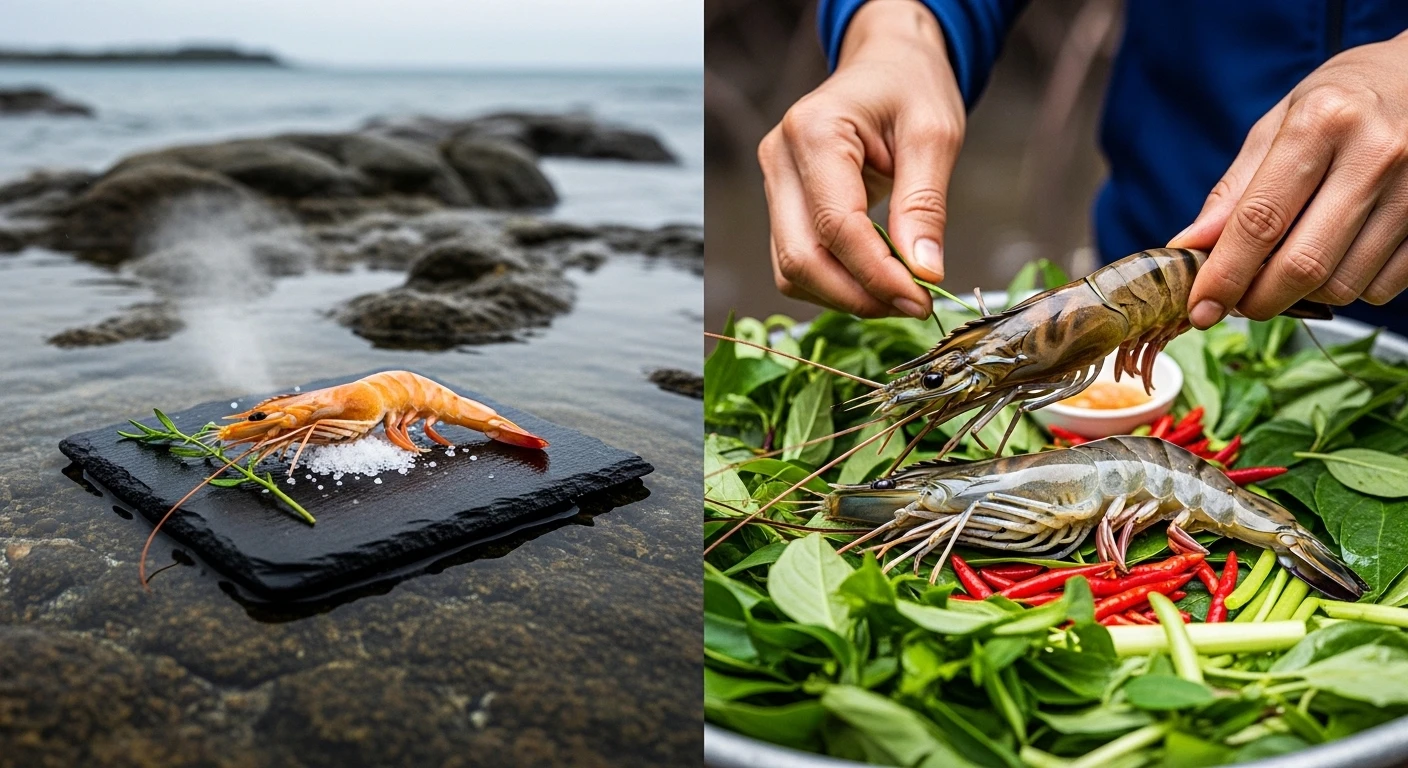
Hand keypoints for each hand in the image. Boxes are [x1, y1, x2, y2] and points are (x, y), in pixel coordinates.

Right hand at [757, 0, 964, 317]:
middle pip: (800, 257)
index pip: (836, 225)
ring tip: (898, 294)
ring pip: (791, 269)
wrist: (886, 63)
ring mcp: (773, 182)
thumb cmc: (911, 86)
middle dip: (857, 295)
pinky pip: (796, 260)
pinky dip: (834, 282)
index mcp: (814, 131)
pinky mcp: (781, 202)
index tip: (921, 299)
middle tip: (913, 306)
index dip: (877, 274)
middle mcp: (779, 158)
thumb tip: (923, 272)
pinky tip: (875, 278)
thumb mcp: (934, 134)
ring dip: (844, 295)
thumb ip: (924, 204)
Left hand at [1171, 32, 1407, 327]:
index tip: (1200, 307)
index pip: (1261, 220)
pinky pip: (1382, 288)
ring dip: (1303, 296)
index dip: (1225, 274)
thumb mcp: (1280, 123)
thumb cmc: (1343, 99)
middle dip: (1259, 300)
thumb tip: (1190, 247)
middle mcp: (1376, 155)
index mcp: (1324, 123)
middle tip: (1238, 301)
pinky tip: (1336, 258)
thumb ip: (1234, 189)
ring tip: (1287, 269)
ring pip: (1344, 285)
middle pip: (1304, 264)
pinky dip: (1347, 288)